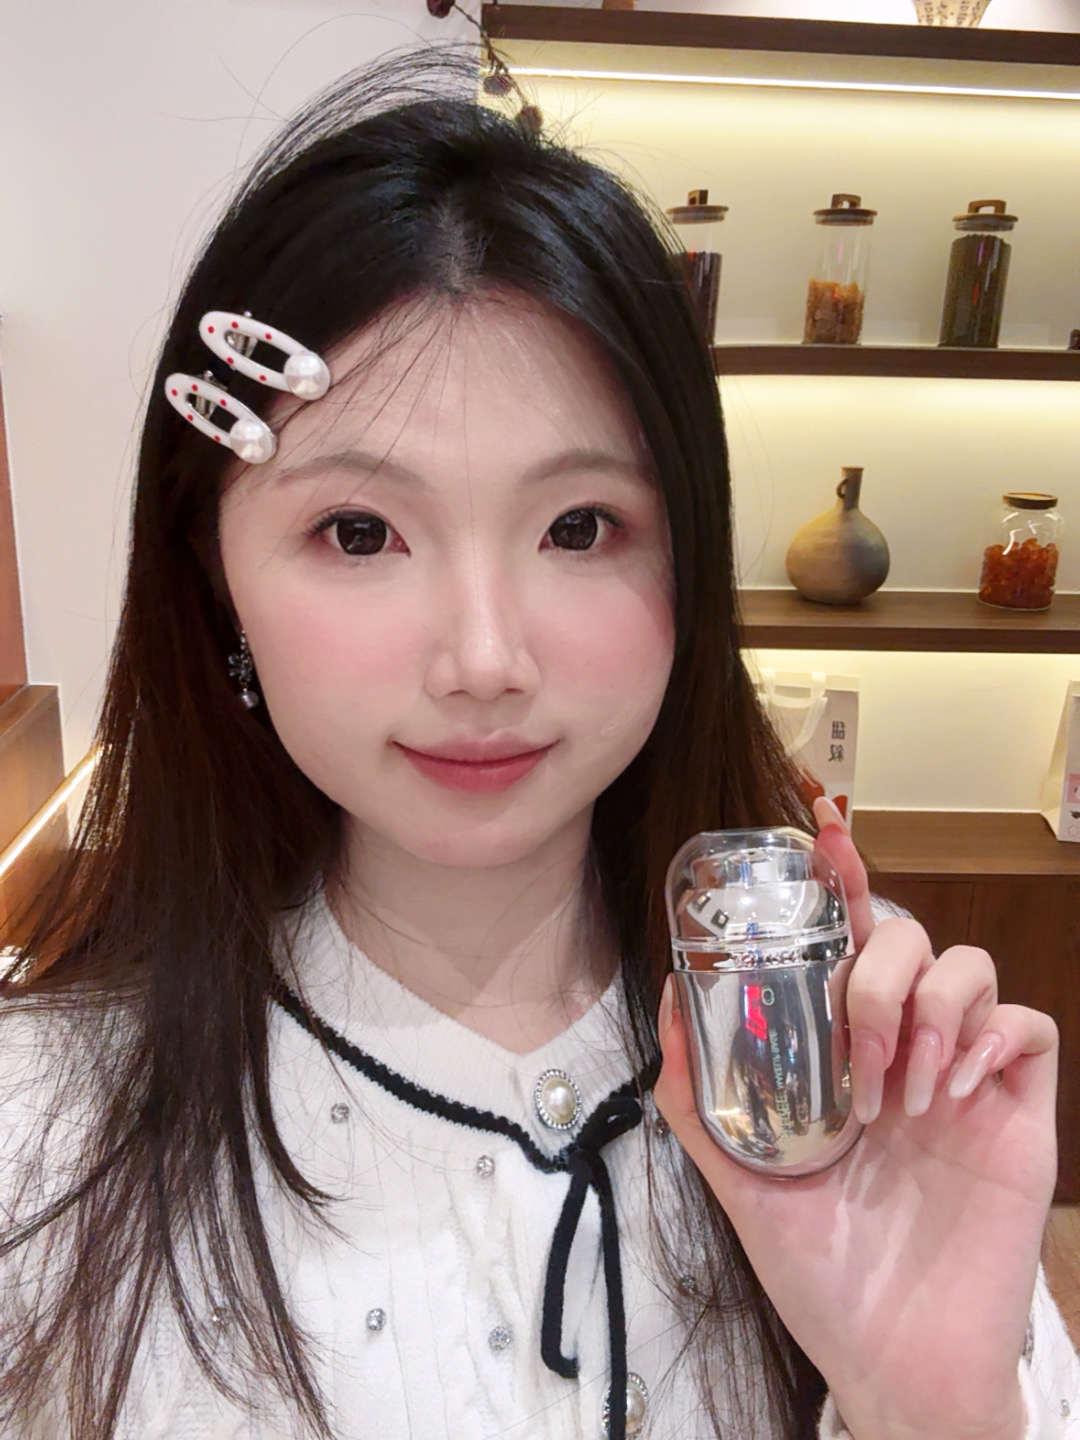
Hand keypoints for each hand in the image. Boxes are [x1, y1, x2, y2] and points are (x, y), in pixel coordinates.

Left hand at [653, 798, 1058, 1439]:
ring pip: (967, 963)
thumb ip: (697, 1092)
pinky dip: (984, 1035)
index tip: (819, 824)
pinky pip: (1023, 1023)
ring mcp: (962, 1071)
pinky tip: (946, 1090)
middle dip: (875, 972)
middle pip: (907, 935)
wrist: (894, 1356)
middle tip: (856, 1055)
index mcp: (838, 1050)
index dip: (836, 877)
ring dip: (925, 1008)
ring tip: (898, 1094)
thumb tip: (668, 995)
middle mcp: (901, 1044)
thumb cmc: (818, 1269)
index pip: (841, 940)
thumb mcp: (740, 1176)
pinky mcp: (1017, 1105)